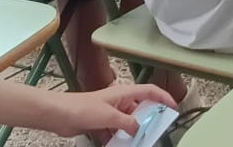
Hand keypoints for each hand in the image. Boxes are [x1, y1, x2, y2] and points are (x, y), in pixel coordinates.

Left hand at [42, 84, 179, 137]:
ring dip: (133, 133)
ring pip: (128, 123)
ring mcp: (110, 113)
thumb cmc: (83, 108)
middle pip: (140, 110)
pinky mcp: (101, 123)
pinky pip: (116, 132)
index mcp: (123, 92)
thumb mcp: (110, 116)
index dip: (164, 98)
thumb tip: (139, 129)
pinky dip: (120, 139)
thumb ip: (128, 123)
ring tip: (141, 143)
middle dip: (149, 121)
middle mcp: (119, 101)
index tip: (174, 109)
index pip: (149, 91)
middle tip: (157, 133)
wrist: (58, 114)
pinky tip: (122, 146)